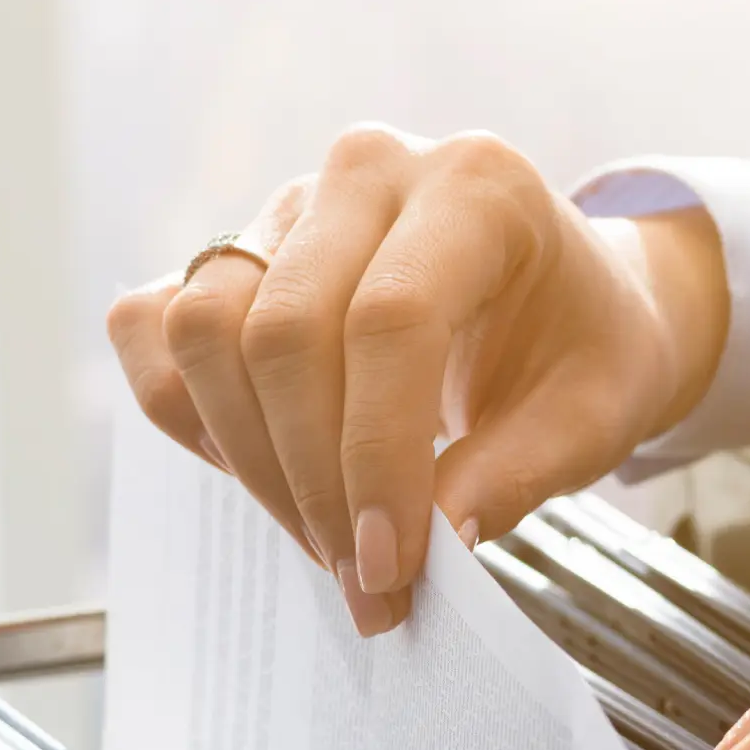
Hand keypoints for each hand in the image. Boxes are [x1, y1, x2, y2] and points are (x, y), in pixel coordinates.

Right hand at [106, 125, 727, 633]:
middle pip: (284, 330)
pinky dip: (187, 414)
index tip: (389, 566)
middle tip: (361, 577)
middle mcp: (369, 171)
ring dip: (249, 460)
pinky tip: (259, 471)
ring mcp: (287, 204)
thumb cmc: (582, 348)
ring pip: (205, 328)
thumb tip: (430, 542)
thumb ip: (517, 473)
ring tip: (320, 537)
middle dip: (312, 481)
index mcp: (476, 186)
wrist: (563, 299)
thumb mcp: (595, 415)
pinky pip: (154, 327)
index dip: (375, 457)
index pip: (391, 320)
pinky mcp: (231, 249)